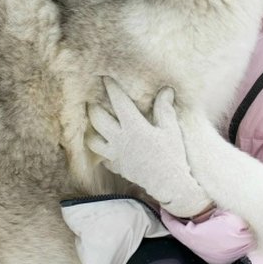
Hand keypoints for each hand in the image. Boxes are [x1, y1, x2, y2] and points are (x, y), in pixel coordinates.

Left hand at [86, 78, 212, 217]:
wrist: (169, 184)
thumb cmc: (172, 155)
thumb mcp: (170, 129)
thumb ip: (164, 109)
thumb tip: (166, 90)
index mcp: (134, 126)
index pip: (118, 102)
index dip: (111, 88)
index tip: (105, 79)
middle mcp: (120, 139)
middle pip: (98, 120)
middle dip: (93, 107)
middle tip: (91, 100)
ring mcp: (116, 155)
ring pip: (93, 141)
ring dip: (90, 130)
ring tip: (91, 124)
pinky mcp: (117, 167)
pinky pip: (103, 158)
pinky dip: (101, 151)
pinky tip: (105, 147)